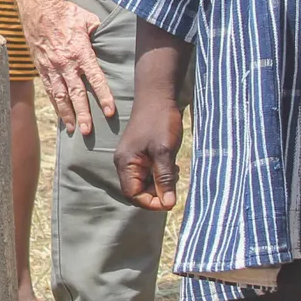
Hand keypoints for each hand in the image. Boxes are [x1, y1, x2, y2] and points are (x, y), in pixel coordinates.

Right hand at [27, 0, 116, 136]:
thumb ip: (99, 33)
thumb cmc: (65, 13)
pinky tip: (60, 115)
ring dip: (67, 113)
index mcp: (80, 51)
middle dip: (83, 113)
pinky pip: (49, 89)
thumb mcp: (87, 19)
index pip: (95, 78)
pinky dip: (55, 104)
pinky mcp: (41, 67)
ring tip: (73, 129)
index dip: (103, 96)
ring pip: (60, 95)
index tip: (109, 112)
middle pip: (76, 93)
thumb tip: (110, 40)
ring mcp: (51, 66)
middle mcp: (65, 62)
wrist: (38, 8)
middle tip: (88, 130)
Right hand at [114, 90, 182, 210]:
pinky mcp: (141, 153)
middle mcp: (126, 163)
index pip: (133, 195)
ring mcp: (133, 158)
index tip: (170, 200)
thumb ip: (164, 178)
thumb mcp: (164, 151)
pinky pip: (149, 172)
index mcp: (126, 163)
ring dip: (161, 182)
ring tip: (174, 171)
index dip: (151, 202)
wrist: (158, 96)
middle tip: (174, 182)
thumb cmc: (159, 121)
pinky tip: (172, 165)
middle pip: (138, 191)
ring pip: (146, 182)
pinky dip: (161, 173)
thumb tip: (168, 204)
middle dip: (157, 192)